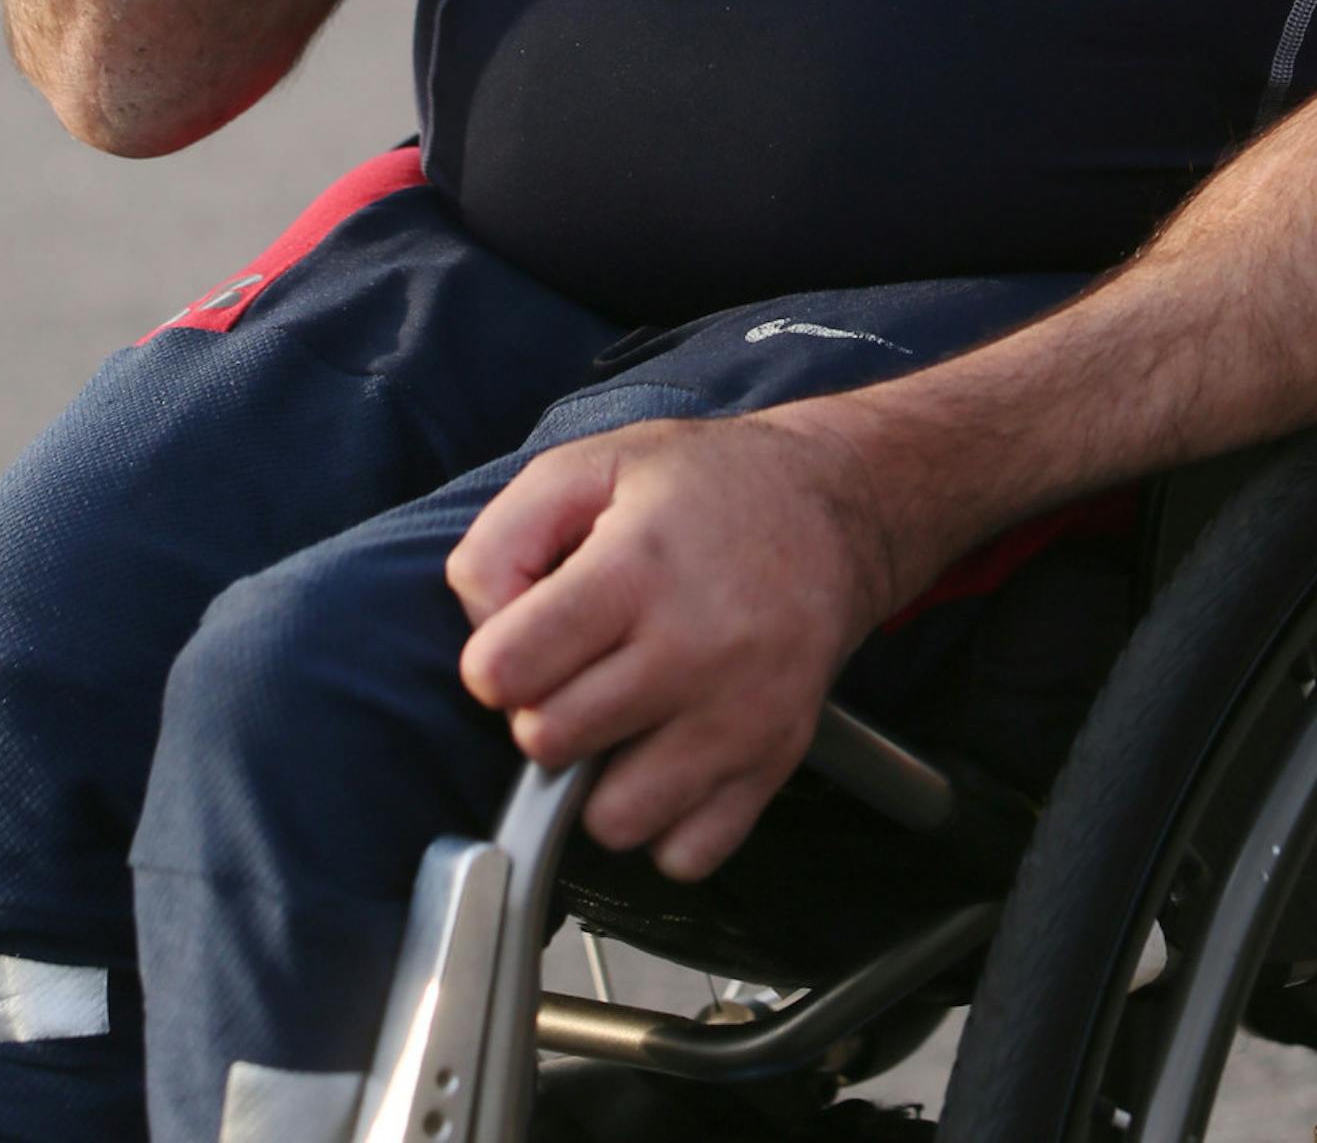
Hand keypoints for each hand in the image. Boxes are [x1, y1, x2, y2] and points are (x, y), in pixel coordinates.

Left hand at [447, 409, 891, 880]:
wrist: (834, 508)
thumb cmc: (705, 489)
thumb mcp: (590, 464)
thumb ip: (504, 539)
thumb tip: (482, 633)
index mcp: (637, 568)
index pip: (505, 671)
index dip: (495, 659)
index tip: (526, 639)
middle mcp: (692, 650)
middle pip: (549, 744)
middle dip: (545, 710)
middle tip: (581, 668)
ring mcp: (740, 715)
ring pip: (613, 819)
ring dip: (600, 778)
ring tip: (624, 715)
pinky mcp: (775, 762)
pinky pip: (687, 852)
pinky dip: (666, 819)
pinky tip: (670, 752)